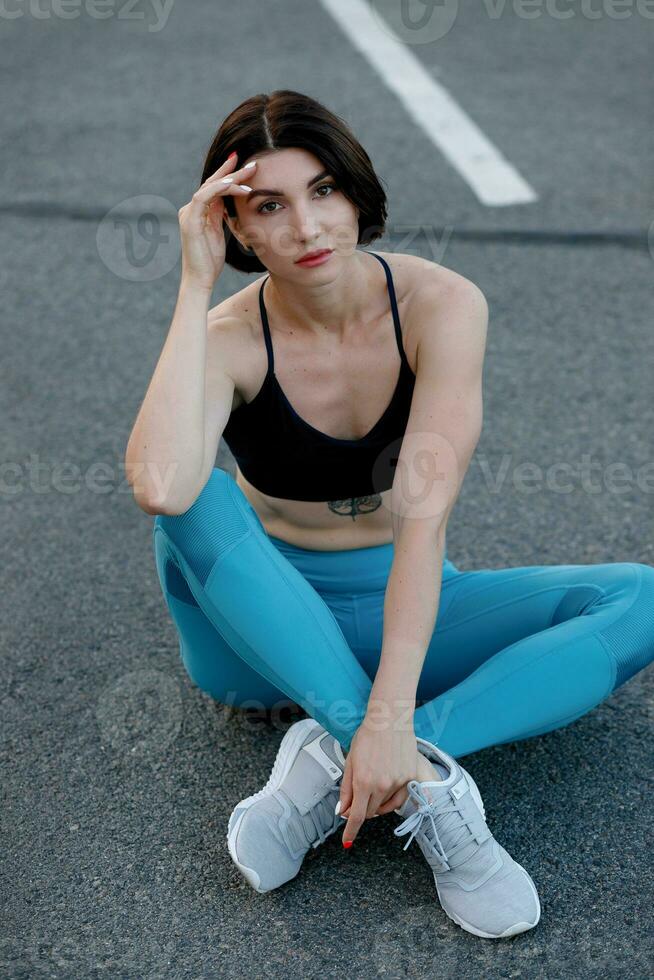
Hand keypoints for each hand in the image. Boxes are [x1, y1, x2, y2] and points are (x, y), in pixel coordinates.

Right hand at [178, 153, 256, 290]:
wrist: (200, 279)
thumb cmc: (210, 261)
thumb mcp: (218, 233)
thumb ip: (220, 216)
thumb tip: (228, 201)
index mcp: (197, 212)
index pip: (213, 187)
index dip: (227, 174)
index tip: (243, 164)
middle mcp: (190, 209)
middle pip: (212, 183)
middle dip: (232, 171)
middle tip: (251, 163)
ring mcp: (188, 213)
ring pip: (210, 186)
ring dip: (231, 179)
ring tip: (249, 174)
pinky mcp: (190, 220)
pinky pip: (204, 196)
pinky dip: (220, 189)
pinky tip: (235, 186)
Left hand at [337, 715, 418, 845]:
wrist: (390, 719)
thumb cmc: (367, 737)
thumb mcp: (350, 761)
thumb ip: (346, 789)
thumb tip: (342, 811)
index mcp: (363, 782)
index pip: (356, 816)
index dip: (350, 831)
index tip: (347, 841)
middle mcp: (381, 785)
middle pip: (369, 812)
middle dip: (360, 810)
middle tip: (356, 799)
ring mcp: (398, 782)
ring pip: (384, 806)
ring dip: (375, 803)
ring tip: (372, 785)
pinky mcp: (409, 778)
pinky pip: (399, 798)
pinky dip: (390, 800)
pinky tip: (385, 790)